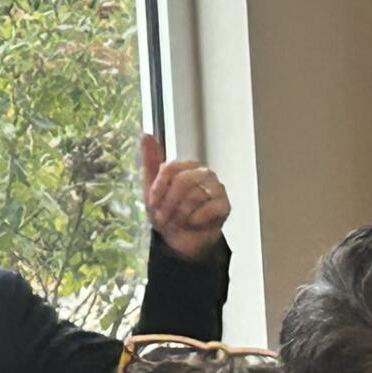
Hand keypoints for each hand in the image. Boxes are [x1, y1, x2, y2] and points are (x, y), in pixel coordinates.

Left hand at [142, 133, 230, 261]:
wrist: (180, 239)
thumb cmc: (167, 211)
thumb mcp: (150, 187)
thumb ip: (150, 160)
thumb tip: (146, 134)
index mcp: (185, 166)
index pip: (169, 168)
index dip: (158, 188)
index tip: (152, 203)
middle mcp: (203, 173)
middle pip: (183, 181)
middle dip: (168, 203)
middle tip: (163, 217)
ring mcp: (217, 188)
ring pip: (194, 196)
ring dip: (178, 214)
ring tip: (176, 222)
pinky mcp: (225, 205)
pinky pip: (207, 209)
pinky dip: (194, 220)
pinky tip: (192, 223)